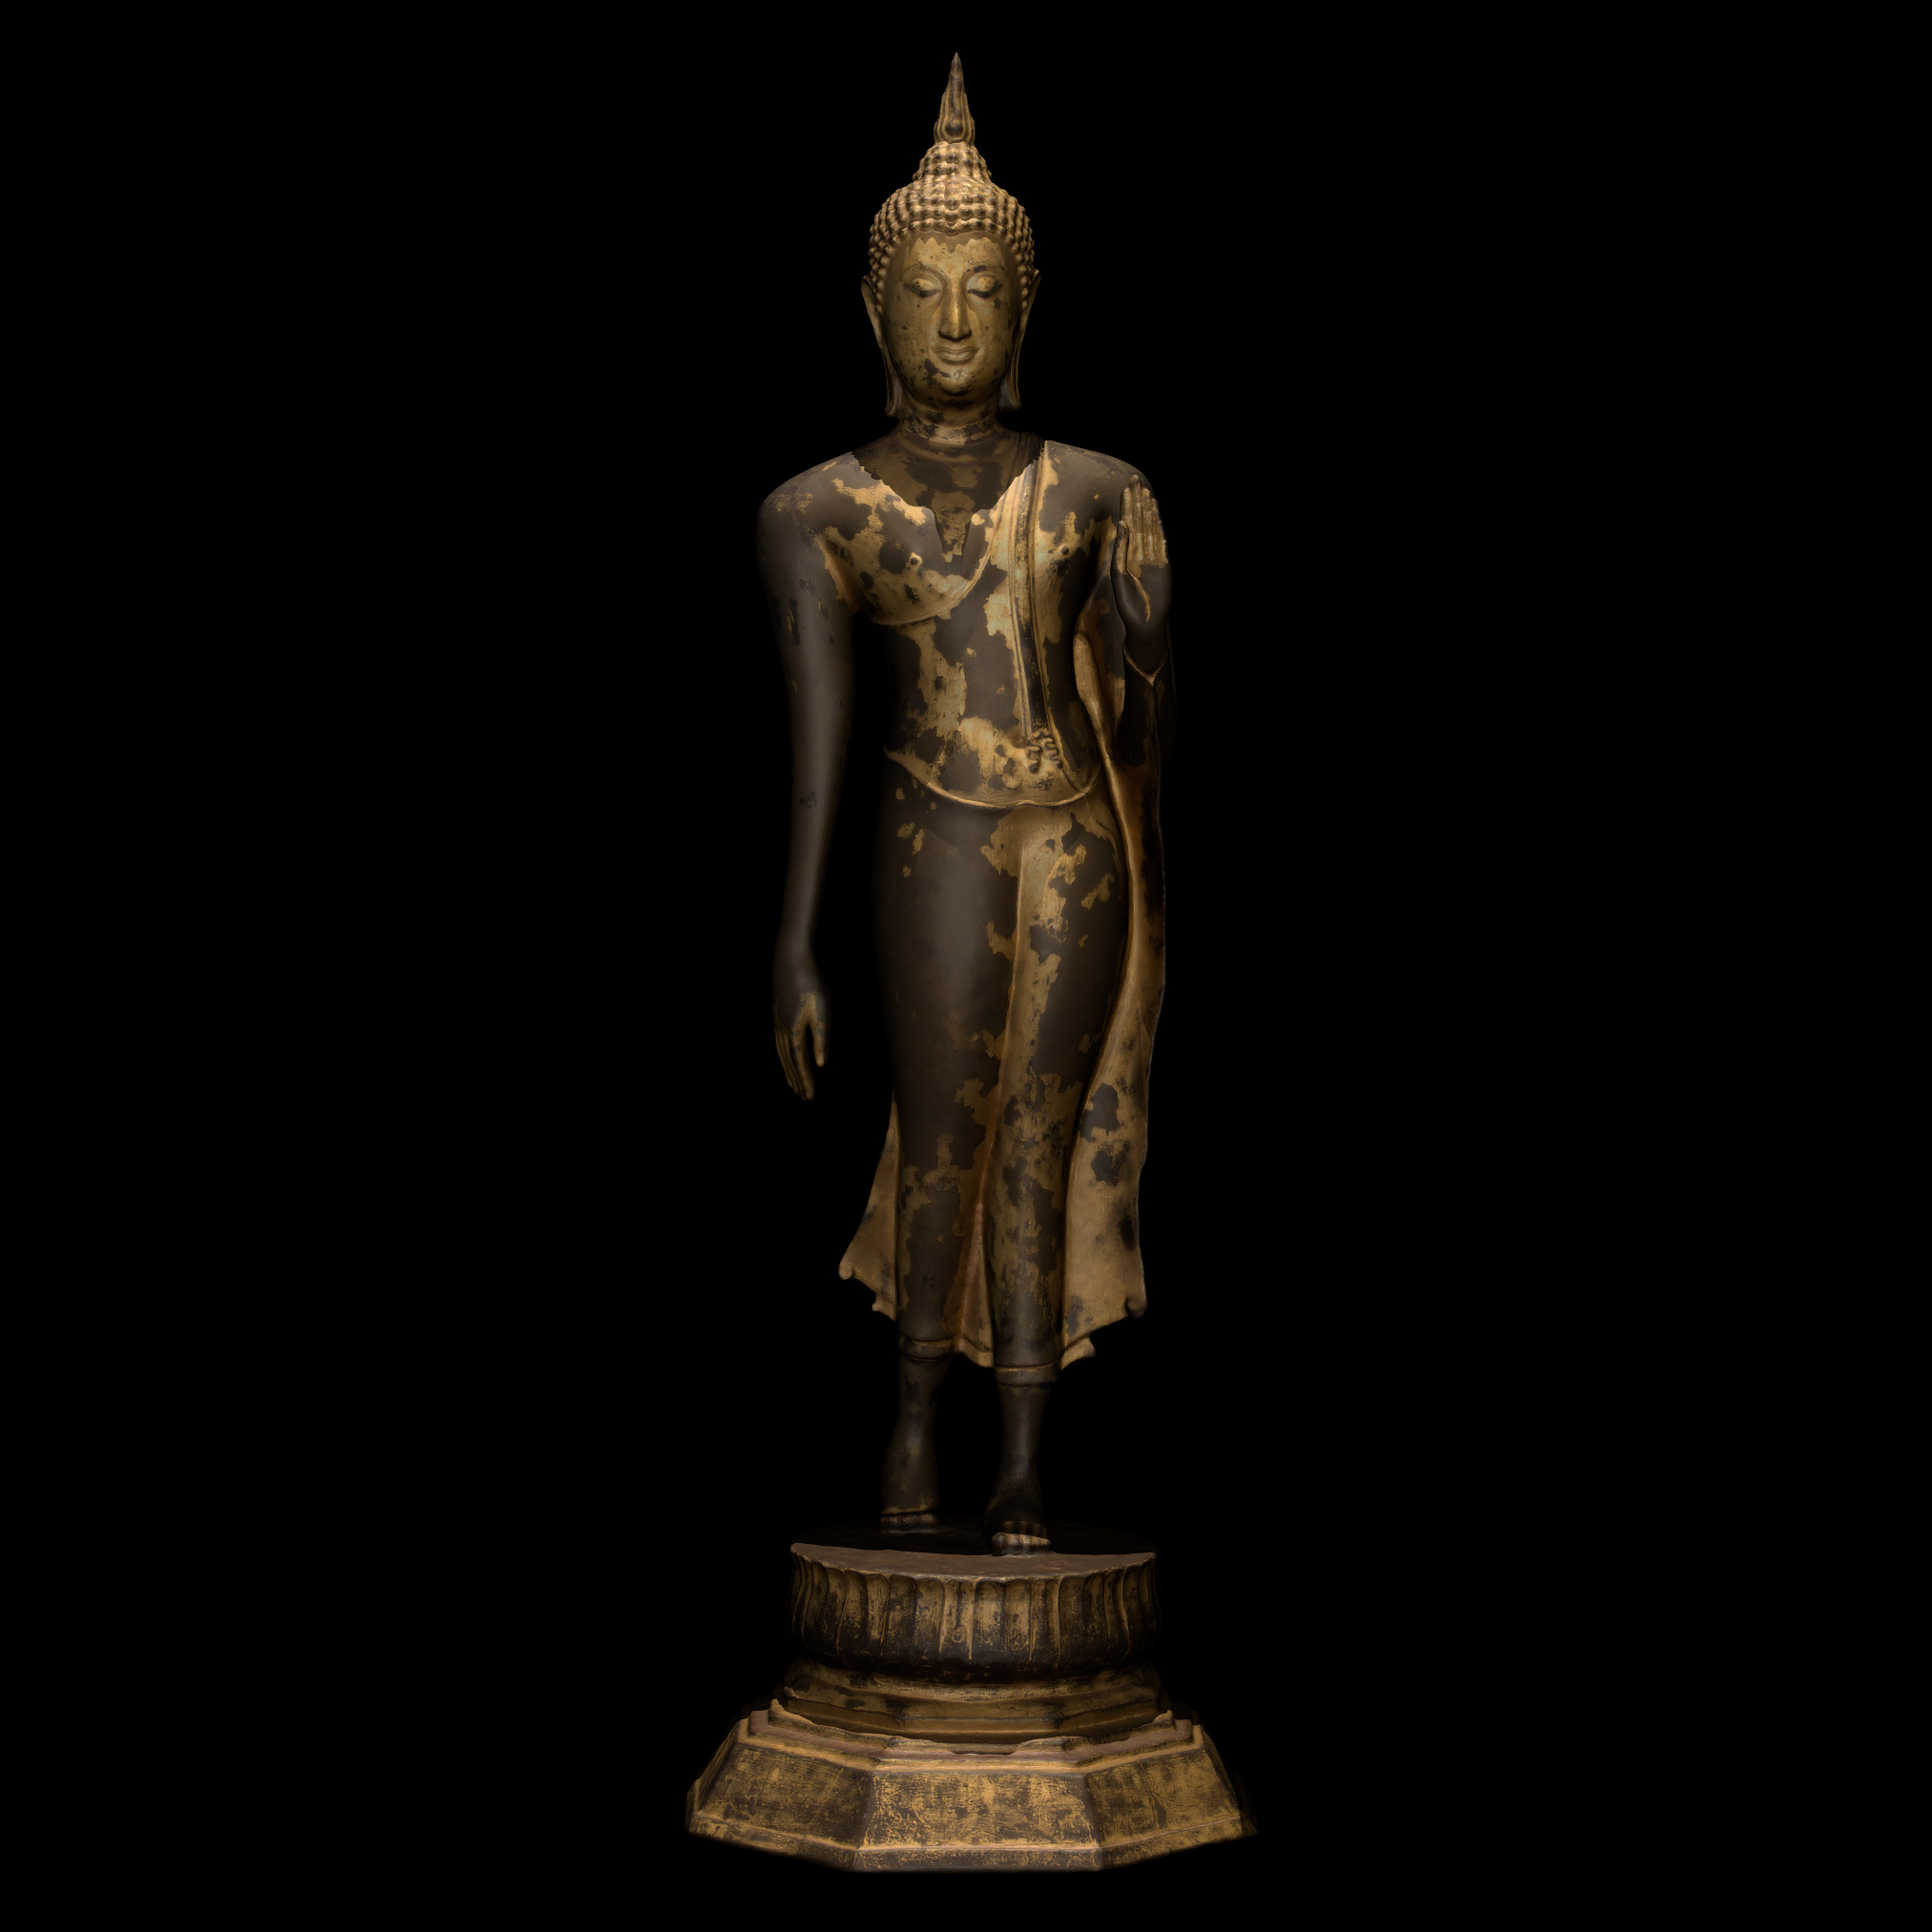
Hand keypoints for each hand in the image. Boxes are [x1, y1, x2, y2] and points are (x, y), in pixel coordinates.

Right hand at [772, 949, 829, 1099]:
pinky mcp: (777, 1013)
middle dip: (797, 1080)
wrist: (790, 958)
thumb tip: (822, 1064)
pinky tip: (787, 1057)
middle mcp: (781, 1029)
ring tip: (794, 1085)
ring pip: (781, 1053)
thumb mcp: (821, 1010)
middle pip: (788, 1061)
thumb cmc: (810, 983)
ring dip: (788, 1070)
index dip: (805, 1080)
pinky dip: (783, 1056)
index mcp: (793, 1029)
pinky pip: (779, 1042)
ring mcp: (777, 1021)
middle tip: (803, 1097)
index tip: (810, 1096)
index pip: (799, 1062)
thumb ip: (821, 1037)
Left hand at [1110, 476, 1171, 648]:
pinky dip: (1158, 526)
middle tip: (1134, 480)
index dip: (1127, 507)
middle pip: (1139, 521)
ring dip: (1147, 509)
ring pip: (1150, 527)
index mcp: (1126, 554)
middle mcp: (1139, 552)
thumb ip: (1120, 550)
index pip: (1127, 525)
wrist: (1144, 622)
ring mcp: (1152, 556)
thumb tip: (1123, 524)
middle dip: (1136, 501)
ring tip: (1145, 491)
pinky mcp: (1163, 563)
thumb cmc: (1128, 604)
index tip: (1125, 489)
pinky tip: (1156, 512)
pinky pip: (1161, 540)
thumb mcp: (1119, 575)